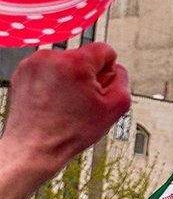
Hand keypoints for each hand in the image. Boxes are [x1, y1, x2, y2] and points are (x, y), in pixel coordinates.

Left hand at [0, 43, 131, 173]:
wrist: (34, 148)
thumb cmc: (68, 133)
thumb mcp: (115, 107)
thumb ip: (123, 80)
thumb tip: (115, 70)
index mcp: (74, 63)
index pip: (105, 50)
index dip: (107, 72)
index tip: (98, 89)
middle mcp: (50, 58)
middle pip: (84, 57)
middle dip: (87, 76)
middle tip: (82, 101)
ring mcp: (33, 65)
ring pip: (66, 63)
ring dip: (70, 79)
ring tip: (65, 103)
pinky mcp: (22, 73)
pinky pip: (48, 70)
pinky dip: (53, 82)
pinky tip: (53, 101)